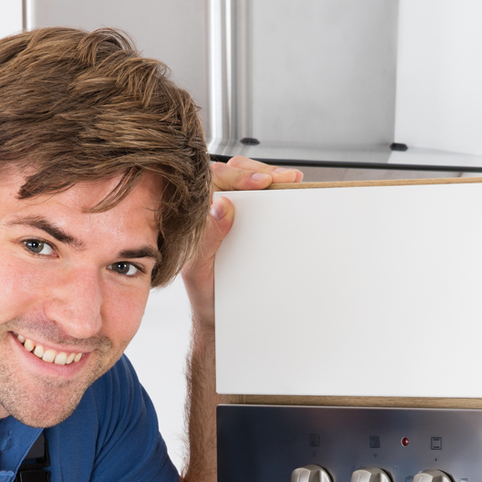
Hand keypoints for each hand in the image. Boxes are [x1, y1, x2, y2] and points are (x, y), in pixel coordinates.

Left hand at [182, 157, 303, 331]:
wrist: (215, 310)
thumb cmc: (203, 290)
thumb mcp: (200, 269)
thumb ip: (207, 238)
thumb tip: (221, 207)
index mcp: (192, 214)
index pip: (211, 181)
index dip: (237, 177)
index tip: (260, 183)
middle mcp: (206, 207)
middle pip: (230, 172)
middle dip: (258, 172)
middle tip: (282, 178)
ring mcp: (224, 211)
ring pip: (243, 180)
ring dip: (268, 176)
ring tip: (289, 180)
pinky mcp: (240, 219)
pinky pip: (254, 198)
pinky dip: (271, 190)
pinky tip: (285, 188)